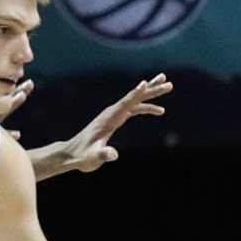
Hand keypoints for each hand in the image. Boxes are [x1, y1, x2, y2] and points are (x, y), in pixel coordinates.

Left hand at [31, 76, 172, 176]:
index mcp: (108, 118)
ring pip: (136, 100)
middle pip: (134, 97)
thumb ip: (103, 155)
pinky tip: (159, 110)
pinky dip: (147, 107)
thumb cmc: (82, 156)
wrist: (72, 153)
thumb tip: (113, 155)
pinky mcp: (116, 119)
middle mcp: (112, 112)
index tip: (146, 83)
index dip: (136, 94)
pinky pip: (134, 109)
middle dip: (151, 89)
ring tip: (168, 85)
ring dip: (152, 94)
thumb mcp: (93, 158)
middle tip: (168, 82)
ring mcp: (114, 114)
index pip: (125, 103)